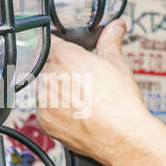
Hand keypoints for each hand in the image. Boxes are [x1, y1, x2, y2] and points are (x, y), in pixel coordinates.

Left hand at [35, 20, 156, 165]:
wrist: (122, 137)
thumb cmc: (120, 104)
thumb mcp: (118, 64)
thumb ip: (110, 41)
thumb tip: (115, 27)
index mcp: (64, 56)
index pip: (51, 42)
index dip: (60, 46)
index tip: (67, 52)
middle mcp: (49, 77)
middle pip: (48, 67)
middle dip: (62, 72)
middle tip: (83, 81)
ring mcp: (44, 101)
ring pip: (45, 89)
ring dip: (58, 92)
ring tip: (82, 100)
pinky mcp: (44, 121)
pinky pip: (45, 111)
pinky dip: (57, 112)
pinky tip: (77, 113)